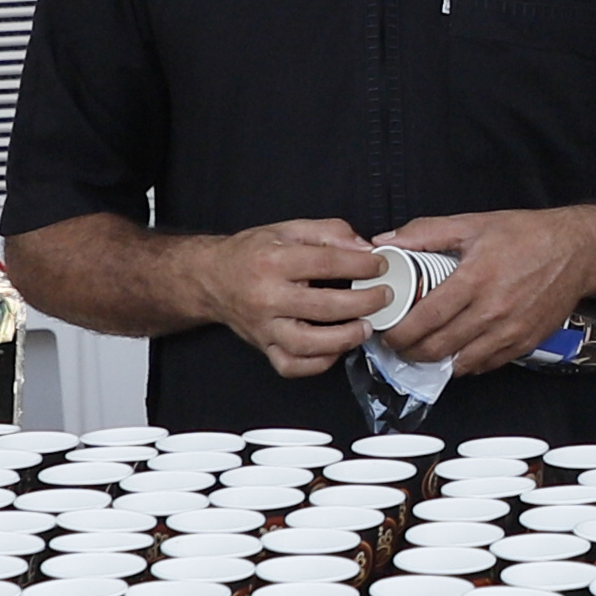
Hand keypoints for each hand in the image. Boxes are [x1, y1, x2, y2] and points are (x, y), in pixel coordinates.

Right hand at [192, 217, 389, 377]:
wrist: (212, 279)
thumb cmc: (251, 254)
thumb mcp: (288, 229)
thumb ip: (329, 232)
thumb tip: (364, 248)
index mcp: (273, 261)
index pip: (326, 263)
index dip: (361, 264)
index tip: (380, 265)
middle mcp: (266, 297)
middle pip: (324, 307)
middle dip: (364, 302)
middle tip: (383, 297)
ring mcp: (264, 327)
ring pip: (308, 344)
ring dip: (345, 338)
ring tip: (365, 327)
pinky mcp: (264, 347)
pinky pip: (292, 365)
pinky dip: (319, 362)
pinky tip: (336, 348)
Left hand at [369, 206, 595, 374]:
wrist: (578, 251)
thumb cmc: (528, 235)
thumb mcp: (473, 224)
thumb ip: (425, 233)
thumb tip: (386, 243)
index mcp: (475, 278)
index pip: (427, 318)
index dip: (400, 331)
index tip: (388, 331)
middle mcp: (493, 310)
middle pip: (438, 347)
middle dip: (410, 351)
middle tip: (399, 343)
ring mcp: (510, 331)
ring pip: (460, 363)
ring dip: (436, 361)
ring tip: (424, 348)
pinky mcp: (524, 343)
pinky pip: (485, 365)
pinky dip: (465, 362)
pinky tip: (456, 349)